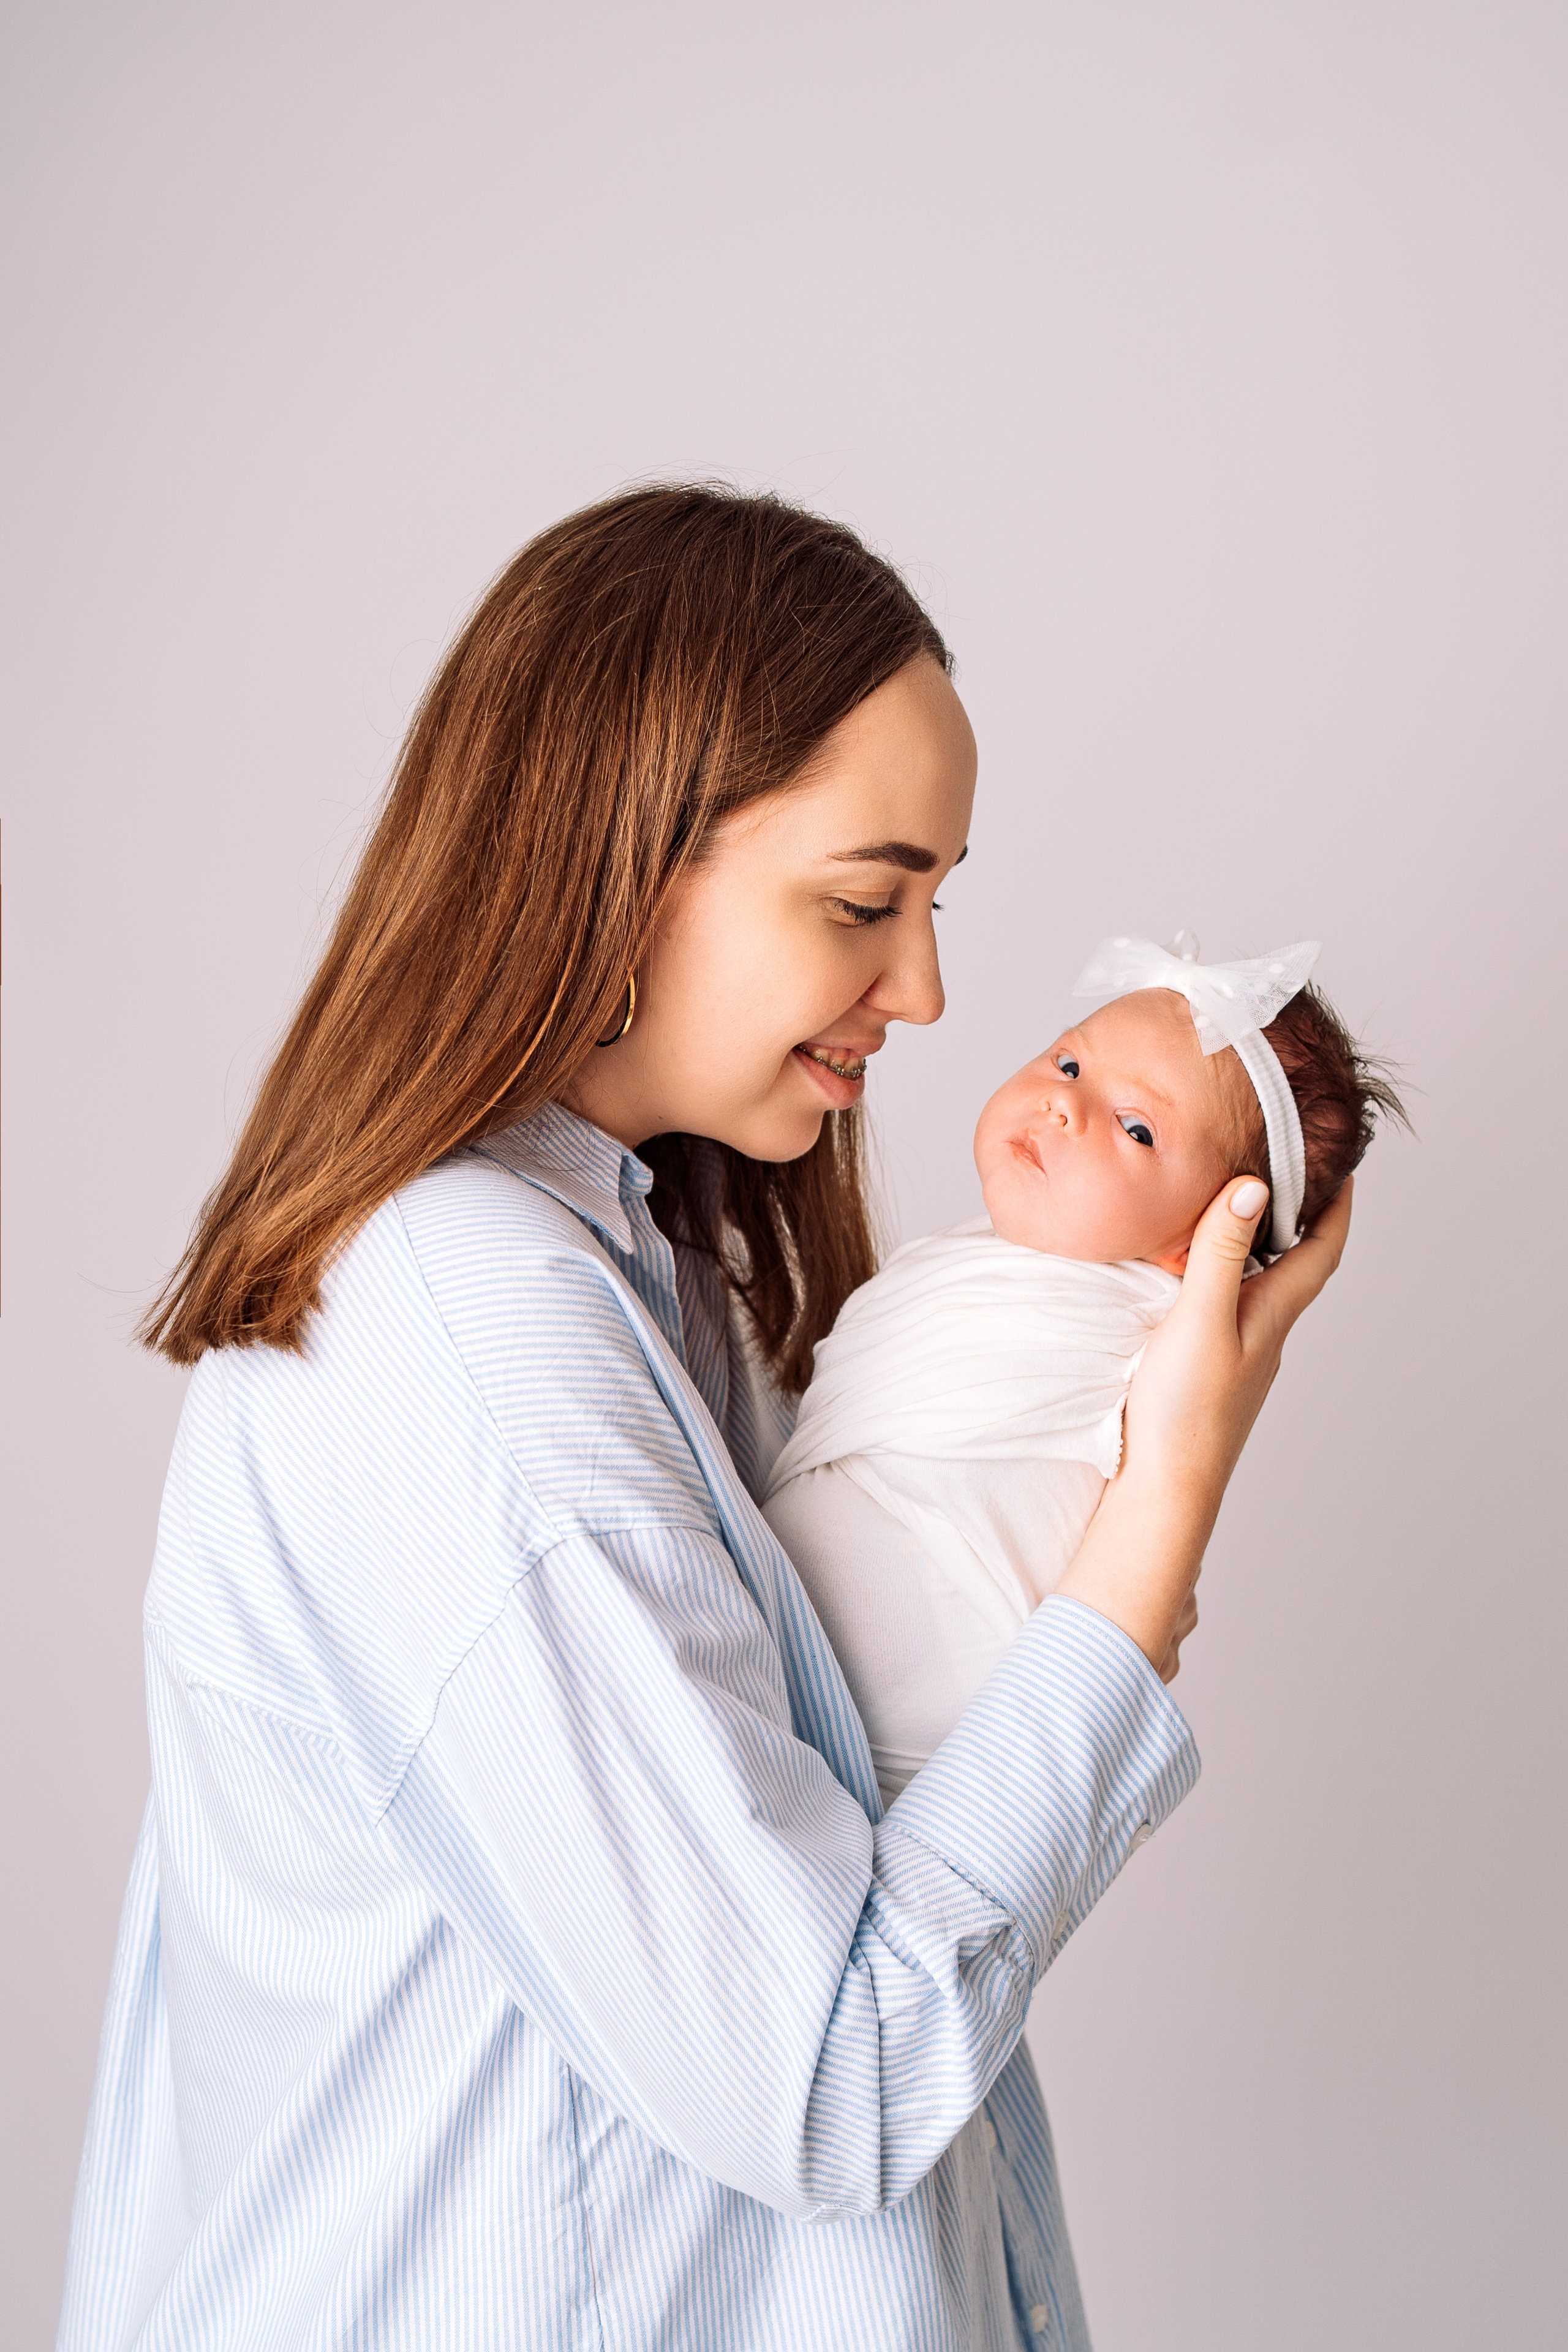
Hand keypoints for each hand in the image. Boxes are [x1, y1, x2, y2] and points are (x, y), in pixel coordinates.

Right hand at [1056, 1174, 1352, 1672]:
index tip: (1343, 1163)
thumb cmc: (1185, 1410)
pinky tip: (1186, 1276)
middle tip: (1281, 1170)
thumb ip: (1220, 1252)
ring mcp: (1239, 1356)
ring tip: (1228, 1208)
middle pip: (1295, 1263)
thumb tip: (1255, 1186)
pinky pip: (1226, 1310)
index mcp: (1274, 1314)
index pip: (1322, 1248)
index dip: (1338, 1203)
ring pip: (1259, 1287)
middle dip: (1296, 1215)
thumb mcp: (1199, 1317)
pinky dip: (1220, 1278)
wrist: (1165, 1488)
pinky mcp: (1209, 1373)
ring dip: (1255, 1246)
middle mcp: (1265, 1333)